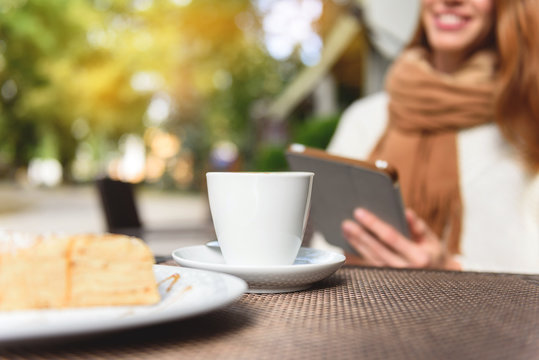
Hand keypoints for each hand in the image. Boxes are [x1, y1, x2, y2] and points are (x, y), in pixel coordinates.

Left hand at [341, 208, 459, 269]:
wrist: (438, 277)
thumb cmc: (432, 253)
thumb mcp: (431, 239)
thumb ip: (418, 226)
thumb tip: (405, 212)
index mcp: (418, 257)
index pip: (391, 237)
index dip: (373, 224)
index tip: (359, 212)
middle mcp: (405, 269)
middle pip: (377, 249)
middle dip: (360, 235)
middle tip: (346, 223)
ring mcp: (395, 277)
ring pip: (370, 258)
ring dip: (356, 244)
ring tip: (345, 230)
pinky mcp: (387, 280)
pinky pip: (368, 267)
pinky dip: (356, 258)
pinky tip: (345, 249)